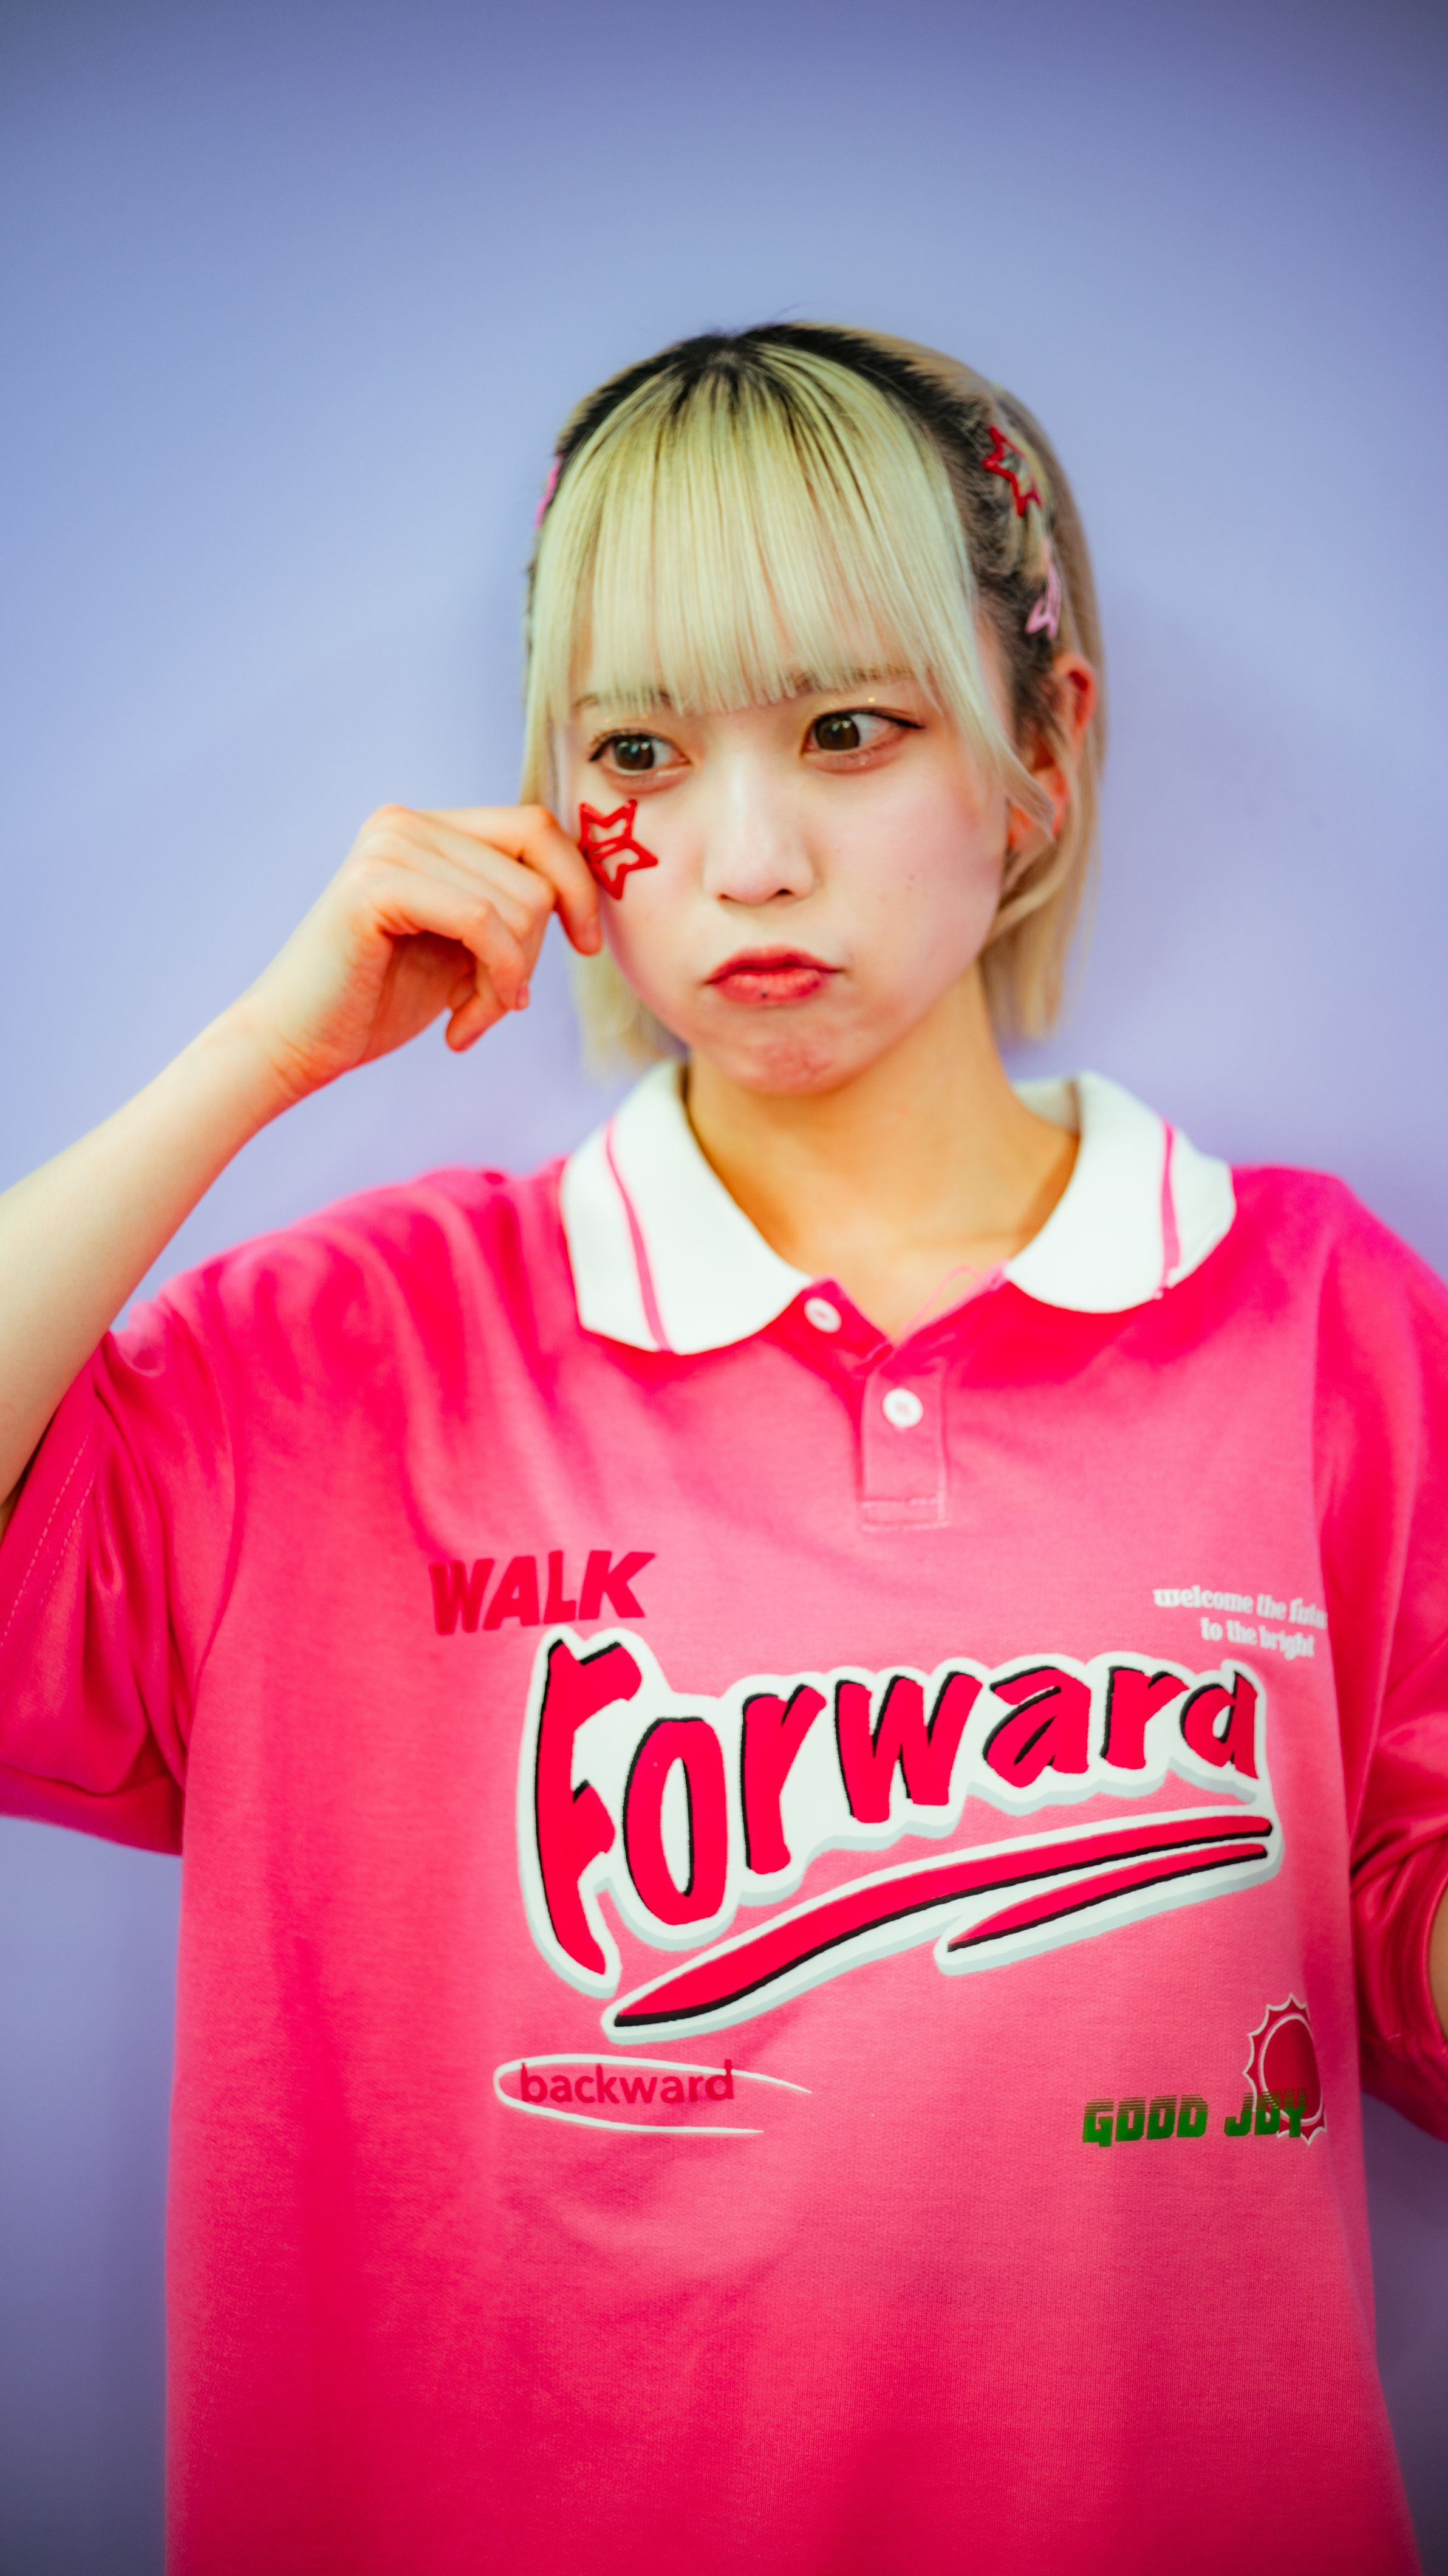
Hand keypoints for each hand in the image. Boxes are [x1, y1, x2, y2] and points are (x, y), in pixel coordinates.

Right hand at [228, 803, 600, 1106]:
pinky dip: (494, 981)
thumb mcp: (463, 945)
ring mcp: (388, 846)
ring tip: (468, 1018)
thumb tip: (582, 894)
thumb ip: (508, 907)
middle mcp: (407, 822)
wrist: (295, 1045)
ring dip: (508, 981)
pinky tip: (462, 1025)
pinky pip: (484, 923)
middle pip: (535, 871)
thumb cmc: (377, 1002)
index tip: (587, 946)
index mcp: (428, 828)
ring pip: (518, 903)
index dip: (578, 886)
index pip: (536, 827)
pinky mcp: (375, 885)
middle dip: (533, 953)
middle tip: (498, 1005)